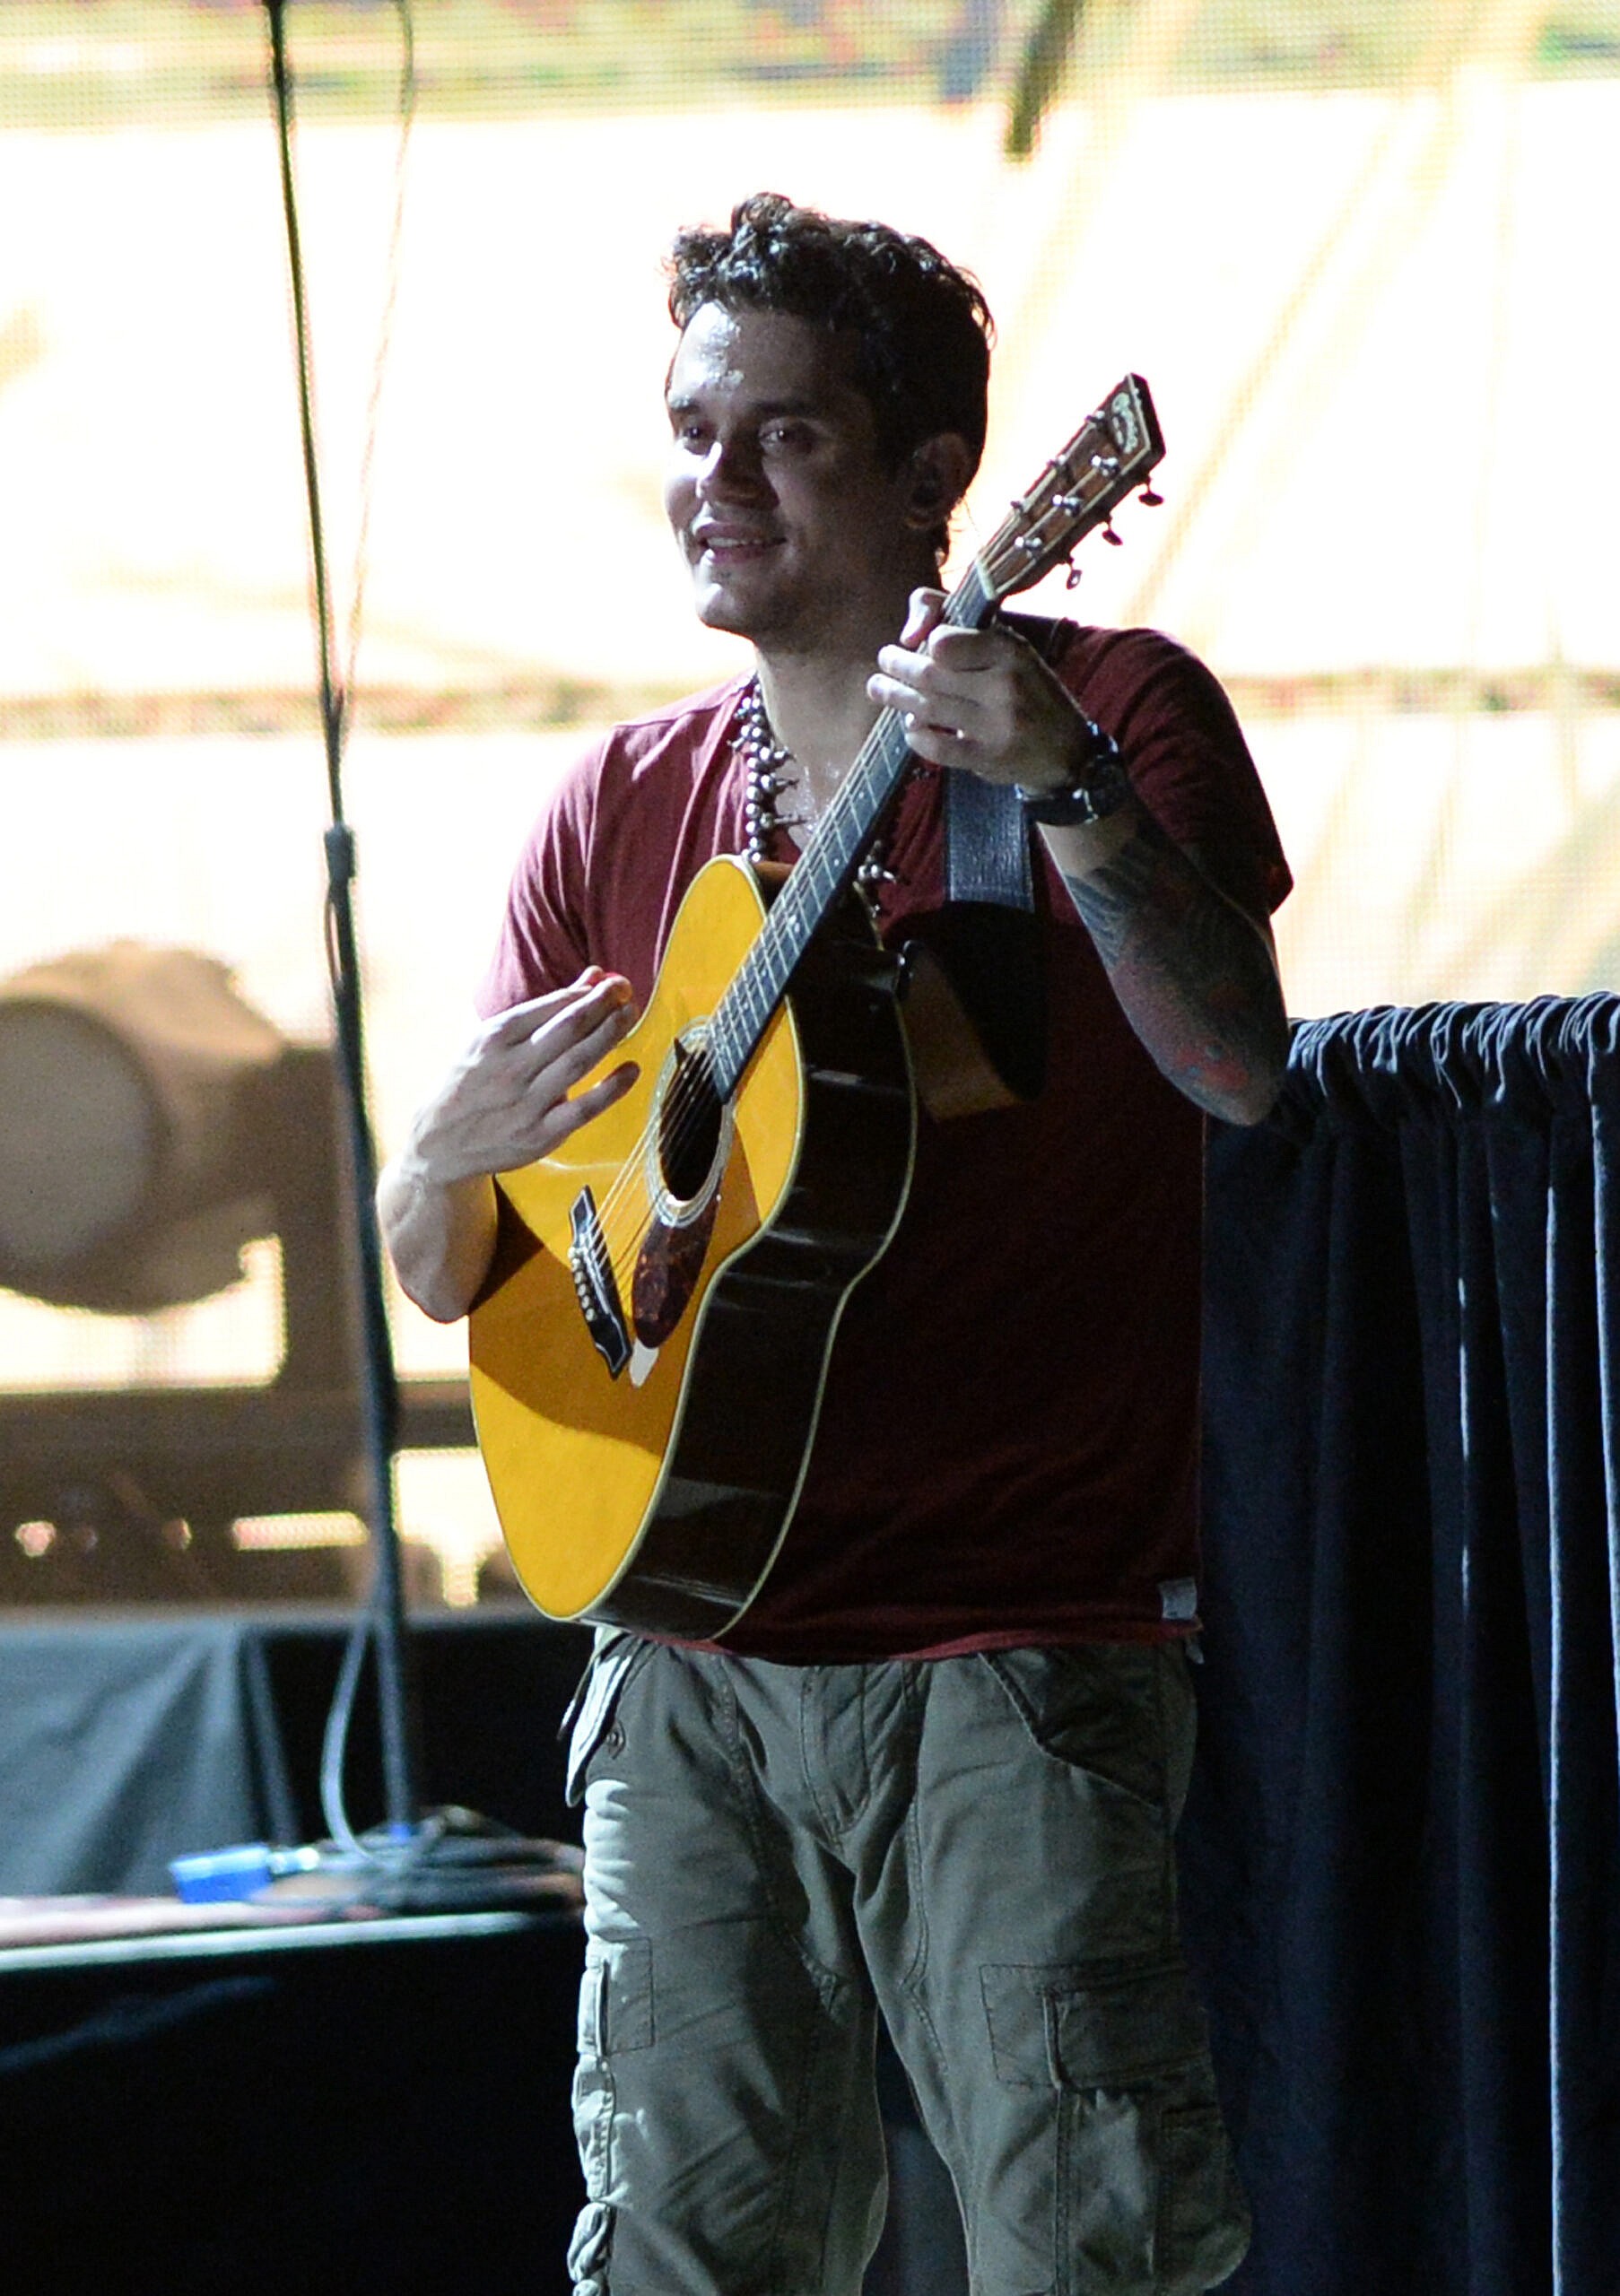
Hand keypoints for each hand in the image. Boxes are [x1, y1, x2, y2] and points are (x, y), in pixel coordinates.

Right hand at [400, 968, 638, 1187]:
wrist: (440, 1143)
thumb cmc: (473, 1082)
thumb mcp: (493, 1039)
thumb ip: (546, 1008)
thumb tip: (594, 976)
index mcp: (494, 1037)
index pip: (550, 1007)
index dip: (586, 992)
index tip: (611, 983)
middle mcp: (510, 1067)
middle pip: (567, 1029)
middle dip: (601, 1005)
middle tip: (625, 990)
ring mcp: (526, 1103)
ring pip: (577, 1062)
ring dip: (609, 1035)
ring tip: (630, 1015)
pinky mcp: (540, 1135)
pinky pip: (583, 1109)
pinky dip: (611, 1089)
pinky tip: (631, 1070)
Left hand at [867, 588, 1098, 794]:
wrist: (1067, 750)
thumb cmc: (1025, 688)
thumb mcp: (1006, 647)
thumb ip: (956, 621)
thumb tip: (910, 632)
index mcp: (1009, 650)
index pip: (945, 641)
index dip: (924, 641)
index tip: (916, 642)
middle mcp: (1005, 685)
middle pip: (929, 674)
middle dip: (897, 666)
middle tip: (884, 661)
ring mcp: (996, 725)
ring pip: (927, 708)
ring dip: (895, 697)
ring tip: (878, 687)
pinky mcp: (988, 757)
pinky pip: (936, 746)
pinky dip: (915, 734)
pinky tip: (910, 726)